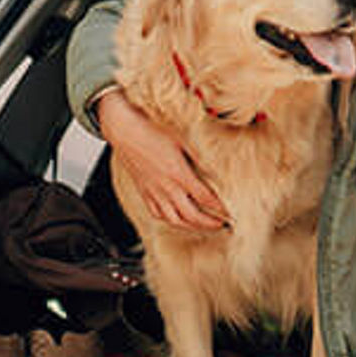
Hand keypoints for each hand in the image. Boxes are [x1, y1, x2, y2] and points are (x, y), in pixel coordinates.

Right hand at [95, 88, 227, 230]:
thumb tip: (218, 162)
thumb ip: (200, 153)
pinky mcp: (144, 192)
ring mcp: (153, 192)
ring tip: (205, 226)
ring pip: (175, 220)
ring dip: (193, 227)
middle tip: (223, 224)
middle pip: (192, 215)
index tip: (231, 211)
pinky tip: (179, 220)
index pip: (205, 197)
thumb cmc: (151, 129)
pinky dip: (171, 221)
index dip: (220, 207)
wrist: (124, 130)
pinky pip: (158, 214)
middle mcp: (166, 187)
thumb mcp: (182, 138)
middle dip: (210, 223)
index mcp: (178, 173)